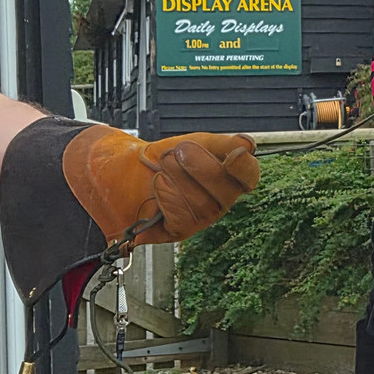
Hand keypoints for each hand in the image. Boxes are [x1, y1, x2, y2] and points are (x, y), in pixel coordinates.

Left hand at [62, 127, 260, 243]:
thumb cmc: (162, 159)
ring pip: (203, 205)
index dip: (244, 168)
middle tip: (177, 154)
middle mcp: (220, 200)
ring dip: (176, 179)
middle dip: (197, 165)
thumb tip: (248, 146)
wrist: (122, 173)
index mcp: (230, 177)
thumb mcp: (195, 142)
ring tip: (162, 170)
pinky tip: (158, 188)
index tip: (232, 156)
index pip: (250, 176)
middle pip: (225, 189)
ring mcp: (202, 218)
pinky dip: (166, 197)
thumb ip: (224, 143)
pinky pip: (183, 218)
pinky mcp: (181, 231)